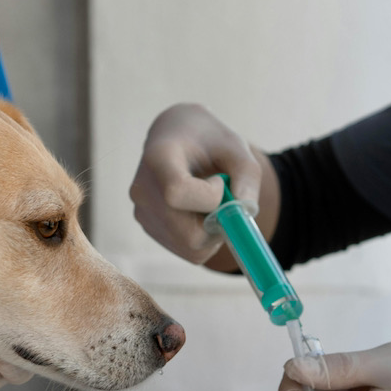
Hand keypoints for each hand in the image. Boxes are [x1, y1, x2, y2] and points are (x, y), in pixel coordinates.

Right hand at [130, 103, 264, 264]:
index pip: (177, 193)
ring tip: (210, 202)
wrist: (176, 139)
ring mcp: (142, 213)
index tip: (219, 180)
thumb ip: (247, 176)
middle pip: (187, 232)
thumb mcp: (236, 147)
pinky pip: (187, 250)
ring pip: (190, 247)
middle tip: (224, 200)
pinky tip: (200, 212)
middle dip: (218, 223)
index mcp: (158, 158)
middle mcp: (142, 190)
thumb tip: (244, 212)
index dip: (210, 196)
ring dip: (214, 232)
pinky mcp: (149, 229)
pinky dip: (205, 238)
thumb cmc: (207, 141)